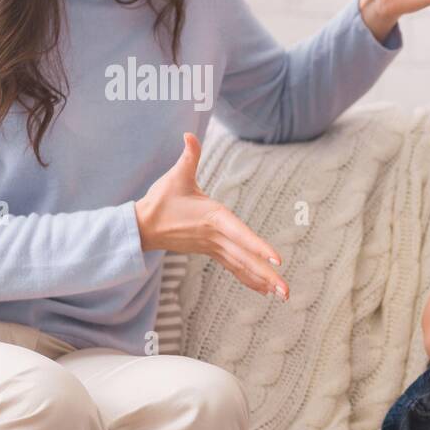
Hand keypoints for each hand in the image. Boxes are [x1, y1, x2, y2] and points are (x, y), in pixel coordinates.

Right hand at [135, 133, 289, 300]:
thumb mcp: (176, 175)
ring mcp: (214, 247)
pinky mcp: (211, 253)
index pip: (240, 233)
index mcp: (213, 218)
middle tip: (287, 290)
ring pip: (242, 266)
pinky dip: (250, 279)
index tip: (276, 260)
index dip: (258, 246)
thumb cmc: (161, 199)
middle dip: (267, 274)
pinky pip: (235, 268)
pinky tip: (265, 291)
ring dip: (263, 281)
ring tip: (284, 295)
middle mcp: (216, 236)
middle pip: (246, 258)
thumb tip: (189, 134)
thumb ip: (188, 155)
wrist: (142, 226)